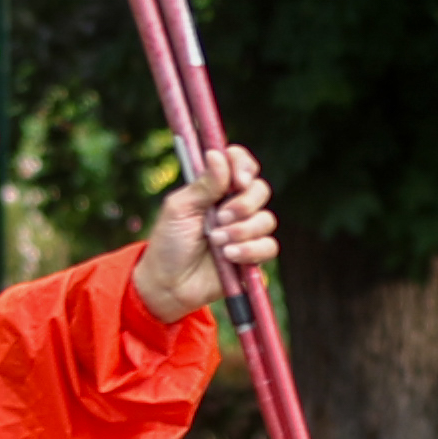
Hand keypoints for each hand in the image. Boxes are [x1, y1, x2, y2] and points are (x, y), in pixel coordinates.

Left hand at [135, 144, 276, 321]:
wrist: (168, 284)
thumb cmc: (169, 243)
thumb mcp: (180, 209)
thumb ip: (203, 185)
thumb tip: (217, 154)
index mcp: (216, 188)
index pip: (240, 164)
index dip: (243, 166)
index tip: (237, 180)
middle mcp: (234, 206)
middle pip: (260, 190)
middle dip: (243, 203)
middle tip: (221, 217)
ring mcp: (245, 231)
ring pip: (266, 220)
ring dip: (241, 231)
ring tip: (216, 241)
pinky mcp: (252, 256)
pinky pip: (269, 246)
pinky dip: (250, 250)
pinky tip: (229, 256)